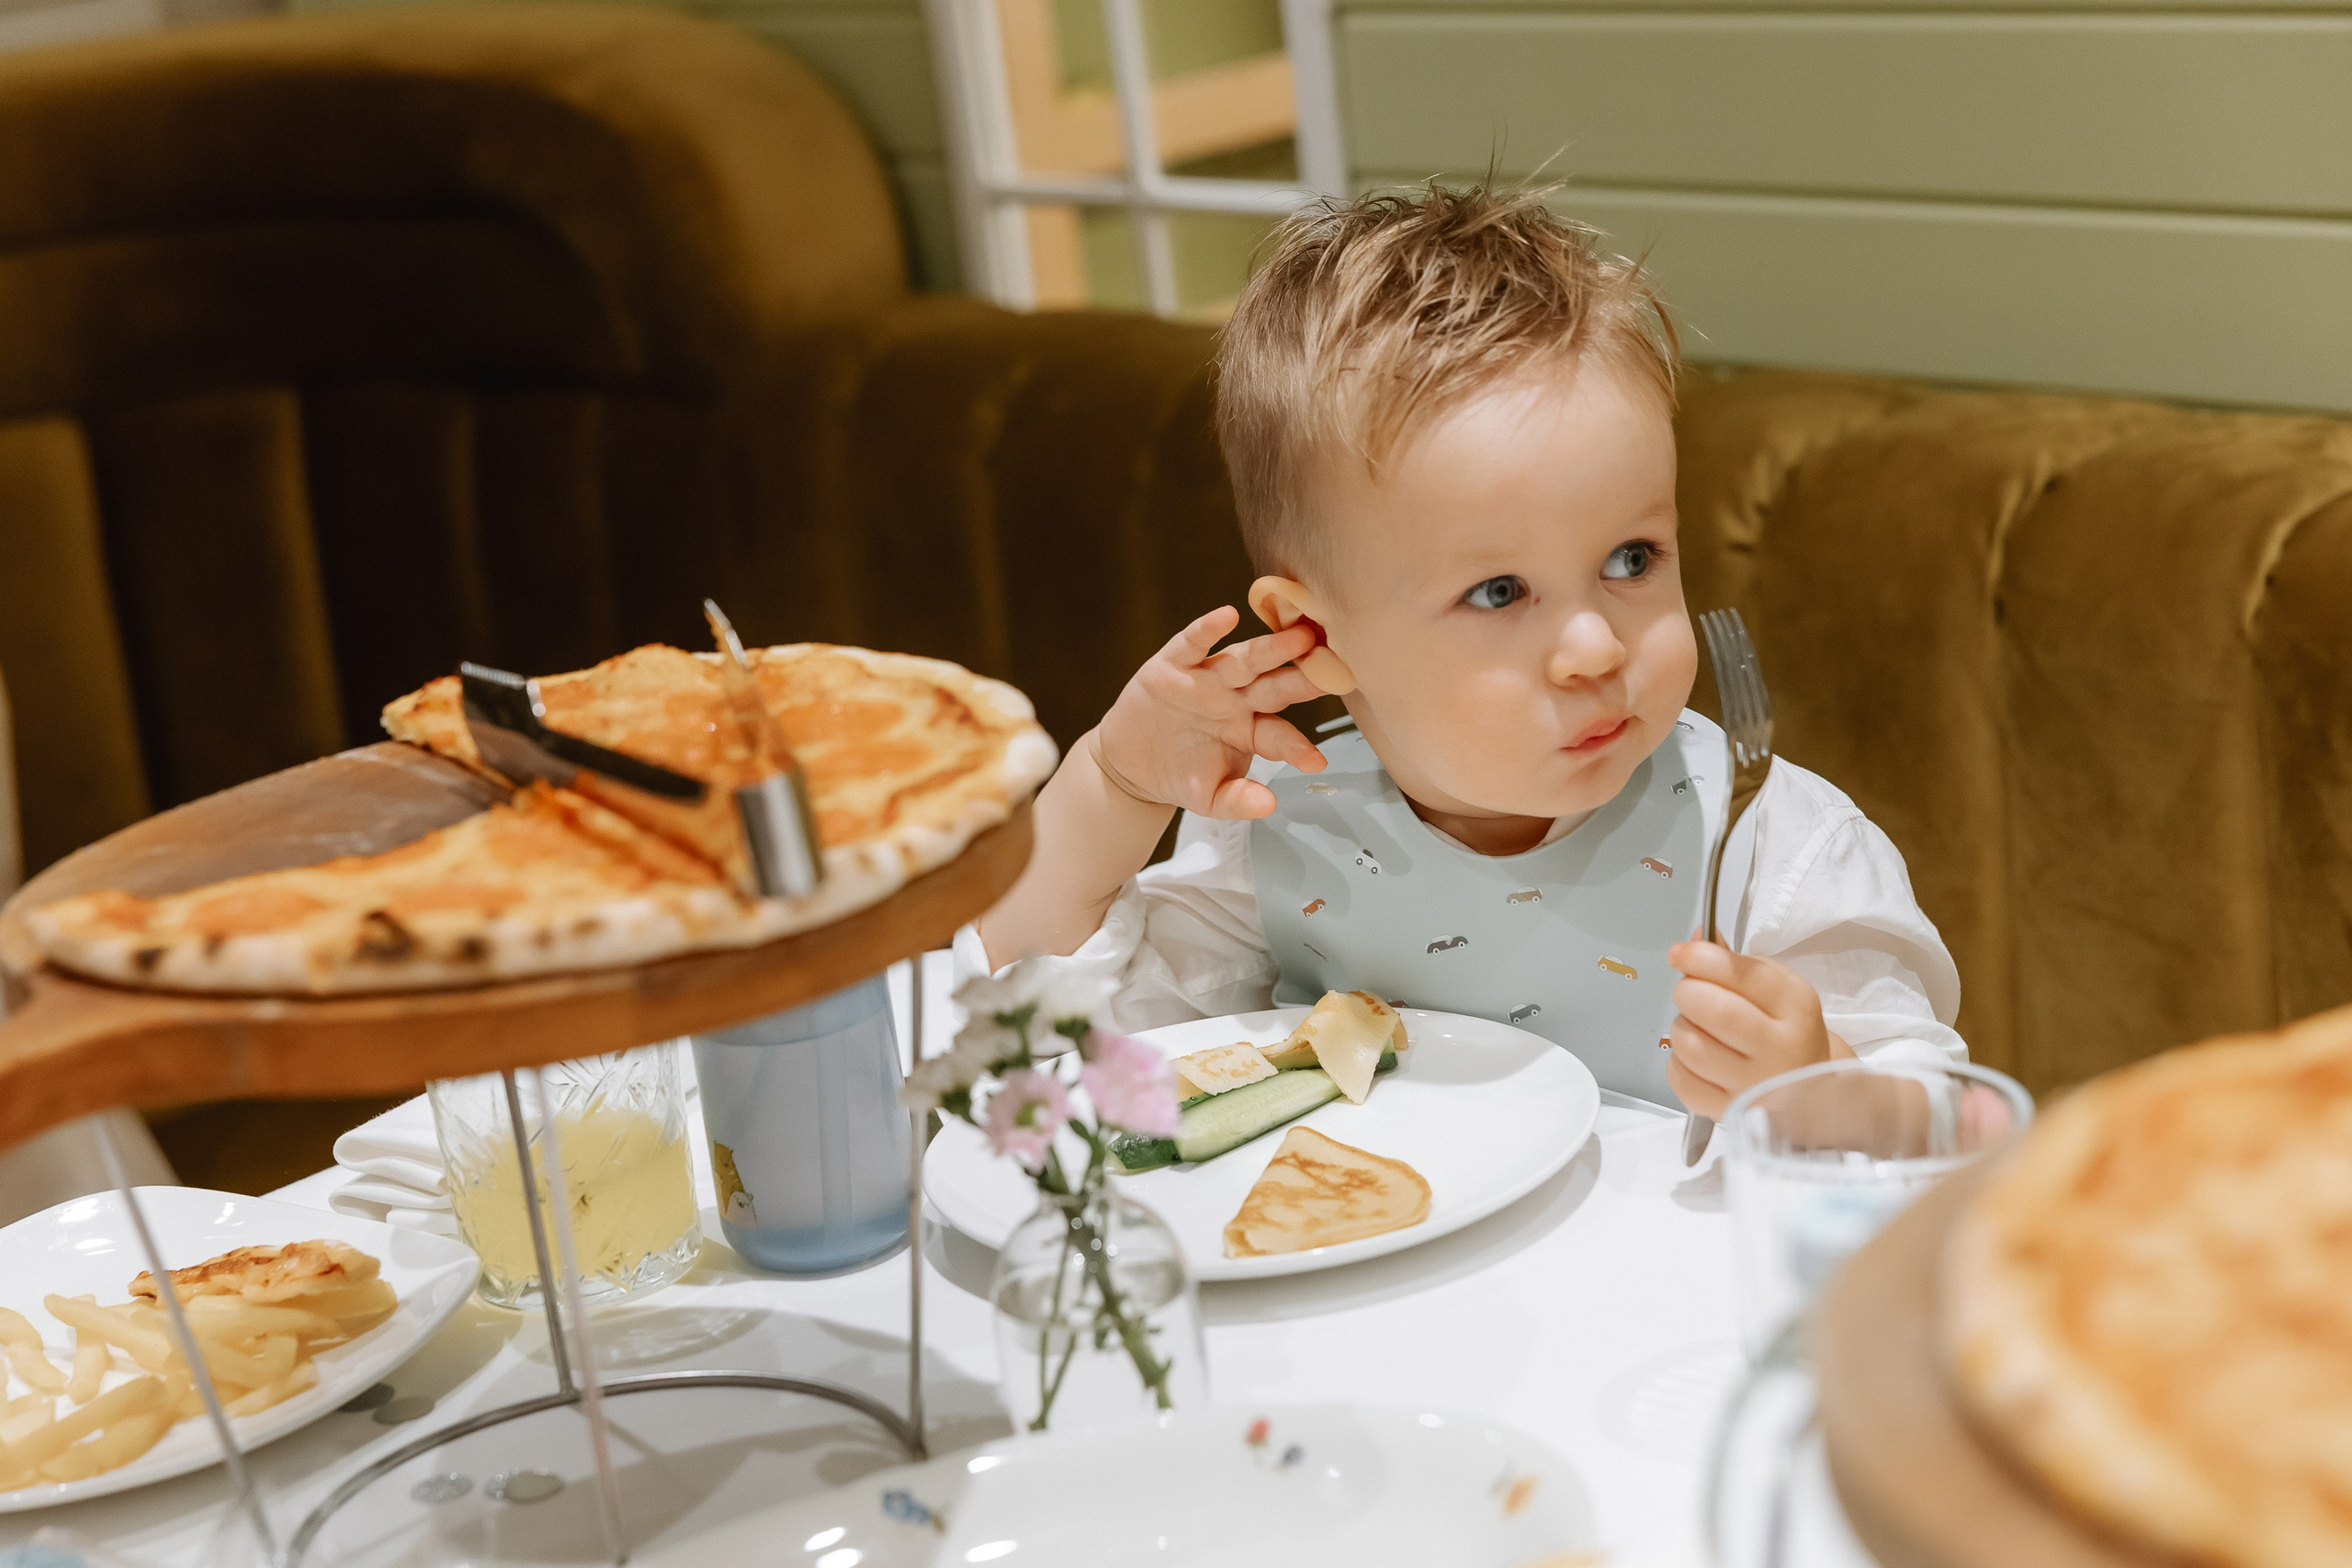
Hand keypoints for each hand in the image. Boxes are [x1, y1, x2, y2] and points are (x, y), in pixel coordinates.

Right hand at [1093, 605, 1329, 818]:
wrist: (1130, 761)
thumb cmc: (1179, 774)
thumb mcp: (1209, 798)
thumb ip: (1237, 801)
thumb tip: (1268, 805)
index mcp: (1251, 731)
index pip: (1279, 736)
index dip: (1296, 747)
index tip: (1315, 760)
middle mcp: (1237, 699)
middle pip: (1274, 687)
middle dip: (1302, 678)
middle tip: (1332, 668)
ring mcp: (1209, 679)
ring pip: (1244, 660)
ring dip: (1271, 648)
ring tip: (1298, 638)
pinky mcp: (1175, 664)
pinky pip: (1193, 644)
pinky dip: (1207, 630)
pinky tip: (1226, 617)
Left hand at [1664, 941, 1849, 1117]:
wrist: (1810, 1092)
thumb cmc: (1785, 1032)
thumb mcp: (1775, 988)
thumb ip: (1734, 963)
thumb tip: (1693, 941)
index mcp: (1796, 1007)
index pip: (1741, 974)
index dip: (1700, 958)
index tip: (1679, 954)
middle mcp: (1779, 1048)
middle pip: (1712, 1009)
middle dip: (1687, 991)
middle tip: (1690, 992)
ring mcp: (1755, 1085)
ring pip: (1690, 1044)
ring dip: (1682, 1028)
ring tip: (1698, 1028)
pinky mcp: (1730, 1112)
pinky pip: (1681, 1079)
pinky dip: (1678, 1062)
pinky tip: (1696, 1058)